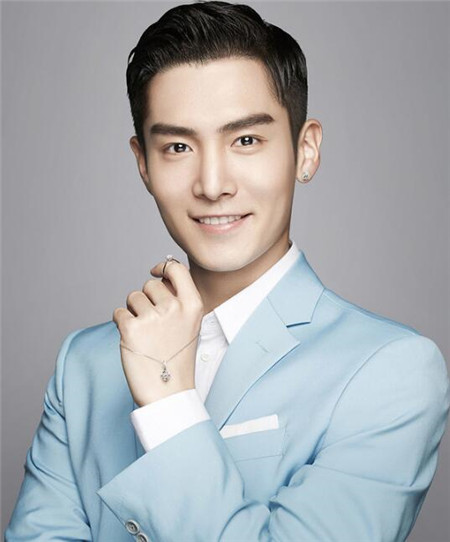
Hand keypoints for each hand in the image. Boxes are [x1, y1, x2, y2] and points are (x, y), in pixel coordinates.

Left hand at [113, 258, 203, 406]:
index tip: (155, 272)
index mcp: (193, 305)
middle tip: (152, 323)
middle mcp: (174, 307)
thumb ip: (178, 299)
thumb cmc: (177, 358)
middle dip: (146, 299)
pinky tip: (133, 340)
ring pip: (132, 297)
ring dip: (133, 311)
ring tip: (144, 334)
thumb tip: (158, 276)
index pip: (177, 269)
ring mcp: (153, 317)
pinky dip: (121, 324)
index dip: (163, 267)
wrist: (168, 391)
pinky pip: (119, 312)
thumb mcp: (189, 324)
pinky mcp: (131, 327)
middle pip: (150, 284)